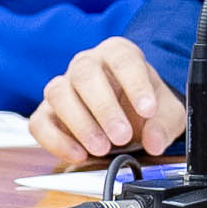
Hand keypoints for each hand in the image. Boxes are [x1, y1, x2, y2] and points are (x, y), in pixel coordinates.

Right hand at [30, 34, 188, 162]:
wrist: (128, 117)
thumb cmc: (145, 106)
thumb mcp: (167, 113)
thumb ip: (164, 125)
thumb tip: (155, 142)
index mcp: (118, 53)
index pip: (123, 59)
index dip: (136, 84)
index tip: (148, 110)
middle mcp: (86, 64)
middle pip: (85, 74)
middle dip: (104, 108)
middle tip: (122, 136)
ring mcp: (63, 86)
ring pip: (58, 94)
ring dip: (80, 123)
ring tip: (102, 148)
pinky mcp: (46, 112)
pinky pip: (39, 123)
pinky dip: (56, 141)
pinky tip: (79, 154)